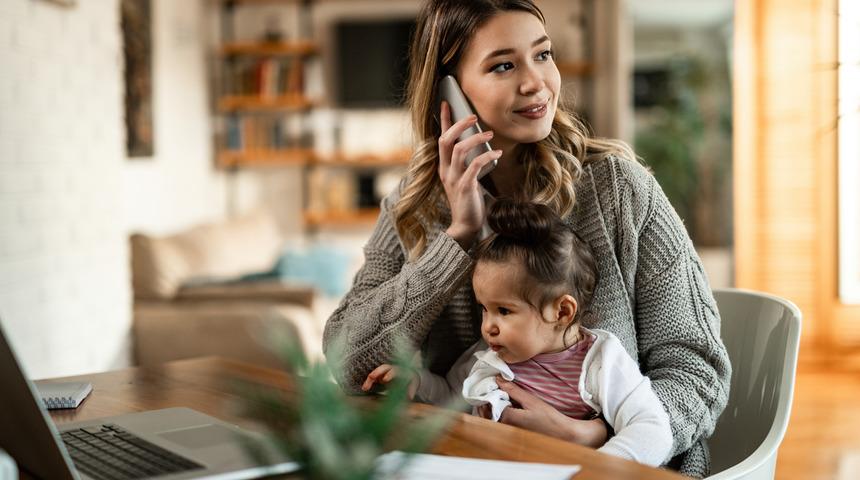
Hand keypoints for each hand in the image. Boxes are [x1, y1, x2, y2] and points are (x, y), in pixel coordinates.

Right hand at [361, 364, 417, 399]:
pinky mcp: (380, 376)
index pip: (394, 371)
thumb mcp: (413, 384)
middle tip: (371, 377)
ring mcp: (385, 372)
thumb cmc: (411, 379)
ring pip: (376, 373)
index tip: (385, 380)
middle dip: (377, 372)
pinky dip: (368, 382)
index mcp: (400, 370)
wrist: (408, 375)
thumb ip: (411, 390)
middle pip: (383, 368)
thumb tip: (410, 397)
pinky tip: (364, 389)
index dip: (389, 374)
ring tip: (365, 388)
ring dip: (370, 379)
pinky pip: (373, 378)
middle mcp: (391, 369)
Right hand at [437, 101, 501, 249]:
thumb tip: (478, 145)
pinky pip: (473, 166)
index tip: (446, 103)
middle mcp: (446, 171)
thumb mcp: (465, 179)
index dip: (443, 121)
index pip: (441, 139)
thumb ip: (467, 164)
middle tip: (473, 116)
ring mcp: (453, 179)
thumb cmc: (469, 201)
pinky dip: (486, 156)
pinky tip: (497, 153)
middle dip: (459, 125)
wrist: (466, 226)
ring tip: (490, 134)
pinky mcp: (465, 187)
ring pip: (459, 150)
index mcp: (444, 167)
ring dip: (475, 139)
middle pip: (446, 140)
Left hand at [494, 377, 608, 447]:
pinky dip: (498, 413)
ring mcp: (508, 432)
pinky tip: (507, 405)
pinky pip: (499, 422)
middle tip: (494, 388)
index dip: (488, 392)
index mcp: (507, 418)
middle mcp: (505, 427)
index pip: (489, 403)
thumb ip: (513, 391)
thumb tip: (498, 380)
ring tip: (501, 395)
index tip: (492, 383)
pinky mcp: (513, 433)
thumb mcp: (531, 400)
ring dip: (492, 406)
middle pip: (487, 412)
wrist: (561, 433)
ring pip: (492, 418)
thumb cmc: (549, 418)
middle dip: (487, 400)